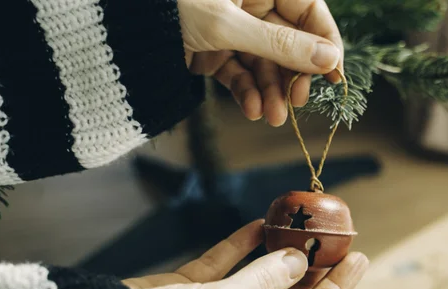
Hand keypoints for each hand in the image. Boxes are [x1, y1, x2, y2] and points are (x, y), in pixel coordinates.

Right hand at [124, 220, 367, 288]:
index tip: (358, 258)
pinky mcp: (190, 288)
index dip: (335, 288)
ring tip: (305, 226)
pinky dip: (243, 243)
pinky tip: (262, 223)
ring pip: (259, 276)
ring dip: (281, 252)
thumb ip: (261, 281)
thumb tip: (300, 260)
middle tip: (337, 237)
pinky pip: (226, 263)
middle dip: (314, 268)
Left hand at [177, 0, 343, 125]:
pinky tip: (253, 110)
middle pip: (289, 42)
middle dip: (292, 75)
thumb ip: (280, 44)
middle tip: (296, 101)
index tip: (334, 74)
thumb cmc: (166, 8)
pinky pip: (240, 73)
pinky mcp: (213, 52)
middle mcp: (249, 3)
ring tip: (273, 118)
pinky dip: (247, 93)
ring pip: (265, 63)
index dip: (325, 41)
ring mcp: (231, 29)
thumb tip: (329, 60)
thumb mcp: (227, 25)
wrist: (113, 31)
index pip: (308, 9)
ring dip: (271, 92)